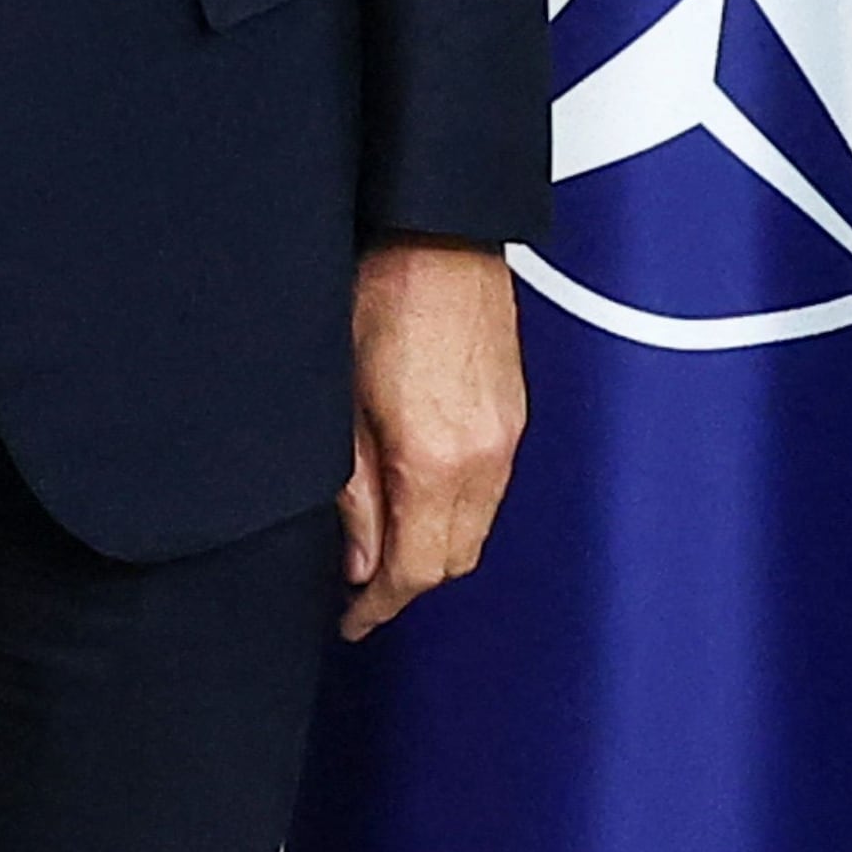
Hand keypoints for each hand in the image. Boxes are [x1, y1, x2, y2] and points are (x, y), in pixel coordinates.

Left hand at [339, 238, 523, 641]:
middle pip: (452, 560)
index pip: (415, 569)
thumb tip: (357, 554)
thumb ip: (352, 486)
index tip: (351, 619)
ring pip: (475, 530)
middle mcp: (485, 455)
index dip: (378, 605)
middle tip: (357, 591)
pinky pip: (489, 491)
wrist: (435, 232)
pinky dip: (455, 512)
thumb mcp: (338, 397)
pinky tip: (419, 499)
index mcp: (437, 458)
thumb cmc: (381, 291)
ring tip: (381, 548)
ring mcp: (507, 435)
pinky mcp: (513, 415)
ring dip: (431, 549)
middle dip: (405, 586)